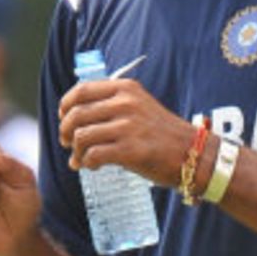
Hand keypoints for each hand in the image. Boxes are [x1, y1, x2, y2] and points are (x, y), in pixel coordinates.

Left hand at [58, 77, 193, 187]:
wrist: (192, 153)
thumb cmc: (161, 133)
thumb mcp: (139, 106)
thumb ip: (111, 105)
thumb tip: (73, 117)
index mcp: (126, 89)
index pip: (81, 91)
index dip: (66, 106)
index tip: (64, 118)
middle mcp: (126, 103)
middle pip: (77, 114)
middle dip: (65, 131)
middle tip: (67, 143)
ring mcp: (129, 126)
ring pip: (81, 136)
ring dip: (75, 151)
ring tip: (80, 159)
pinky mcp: (131, 150)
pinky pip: (93, 155)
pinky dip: (87, 163)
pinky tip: (93, 166)